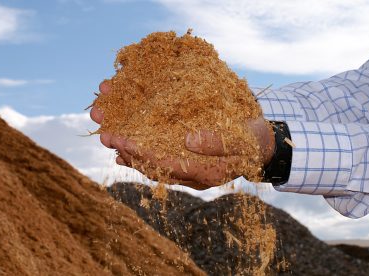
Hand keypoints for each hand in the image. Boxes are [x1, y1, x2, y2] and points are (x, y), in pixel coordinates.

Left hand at [90, 80, 274, 189]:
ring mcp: (189, 172)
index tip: (121, 139)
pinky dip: (141, 154)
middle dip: (128, 151)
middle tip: (105, 136)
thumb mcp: (243, 139)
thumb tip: (189, 140)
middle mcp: (193, 176)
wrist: (262, 146)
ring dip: (130, 152)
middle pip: (154, 166)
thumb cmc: (253, 140)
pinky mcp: (188, 163)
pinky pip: (160, 160)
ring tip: (108, 139)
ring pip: (154, 165)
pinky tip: (125, 149)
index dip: (142, 152)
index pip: (167, 163)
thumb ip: (218, 142)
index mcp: (206, 172)